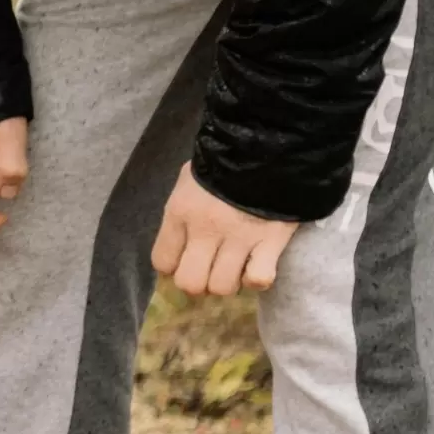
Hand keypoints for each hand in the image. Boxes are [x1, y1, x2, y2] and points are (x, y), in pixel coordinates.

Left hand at [152, 165, 298, 296]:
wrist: (269, 145)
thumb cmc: (224, 162)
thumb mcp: (189, 181)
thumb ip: (182, 212)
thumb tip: (178, 244)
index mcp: (180, 212)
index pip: (162, 261)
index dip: (173, 266)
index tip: (185, 259)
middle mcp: (205, 229)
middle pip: (190, 283)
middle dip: (199, 284)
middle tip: (210, 270)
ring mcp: (239, 238)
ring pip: (223, 287)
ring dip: (228, 283)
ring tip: (235, 267)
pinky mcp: (271, 241)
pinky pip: (258, 280)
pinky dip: (257, 279)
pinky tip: (257, 266)